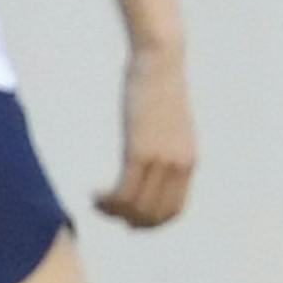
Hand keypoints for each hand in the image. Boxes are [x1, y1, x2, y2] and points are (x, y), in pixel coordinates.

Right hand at [95, 42, 194, 227]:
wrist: (161, 59)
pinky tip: (94, 193)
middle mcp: (179, 165)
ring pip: (136, 209)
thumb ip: (164, 146)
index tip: (127, 216)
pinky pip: (123, 193)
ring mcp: (161, 159)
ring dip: (112, 212)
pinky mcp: (140, 151)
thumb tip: (150, 160)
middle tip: (107, 209)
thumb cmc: (160, 87)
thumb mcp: (168, 124)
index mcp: (188, 160)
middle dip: (128, 221)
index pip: (174, 210)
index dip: (150, 222)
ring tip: (97, 201)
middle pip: (154, 216)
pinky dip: (106, 201)